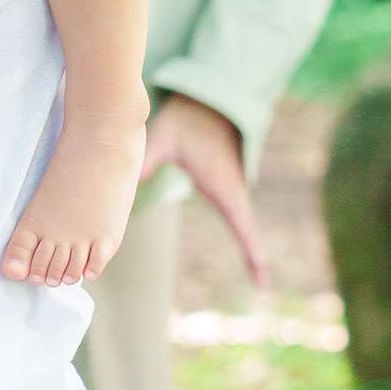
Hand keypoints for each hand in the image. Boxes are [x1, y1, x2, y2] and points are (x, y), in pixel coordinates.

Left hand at [139, 92, 263, 286]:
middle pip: (247, 228)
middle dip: (254, 254)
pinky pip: (240, 217)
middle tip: (263, 284)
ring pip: (245, 223)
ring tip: (260, 277)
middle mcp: (230, 188)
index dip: (248, 244)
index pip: (238, 219)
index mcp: (220, 181)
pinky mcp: (226, 188)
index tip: (258, 269)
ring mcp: (231, 189)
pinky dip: (245, 234)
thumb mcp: (163, 137)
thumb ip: (147, 158)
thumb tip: (128, 180)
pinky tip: (247, 251)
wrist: (207, 105)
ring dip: (251, 246)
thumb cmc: (184, 122)